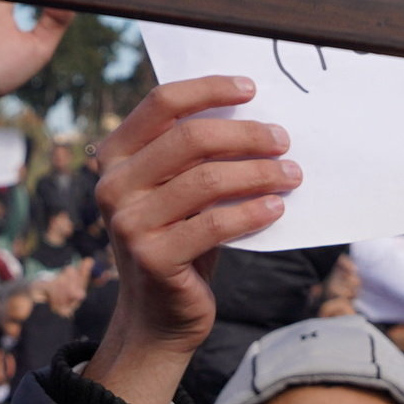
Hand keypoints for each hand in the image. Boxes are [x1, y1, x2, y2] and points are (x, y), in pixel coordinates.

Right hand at [80, 74, 296, 403]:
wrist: (159, 314)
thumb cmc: (178, 238)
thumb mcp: (175, 190)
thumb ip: (192, 154)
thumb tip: (253, 112)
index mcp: (114, 156)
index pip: (162, 103)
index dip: (209, 89)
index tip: (251, 89)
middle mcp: (113, 186)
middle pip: (190, 138)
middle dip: (246, 135)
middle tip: (283, 140)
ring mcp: (128, 224)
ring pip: (207, 180)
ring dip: (259, 173)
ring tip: (291, 175)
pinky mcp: (153, 258)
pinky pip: (214, 224)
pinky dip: (252, 212)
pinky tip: (276, 208)